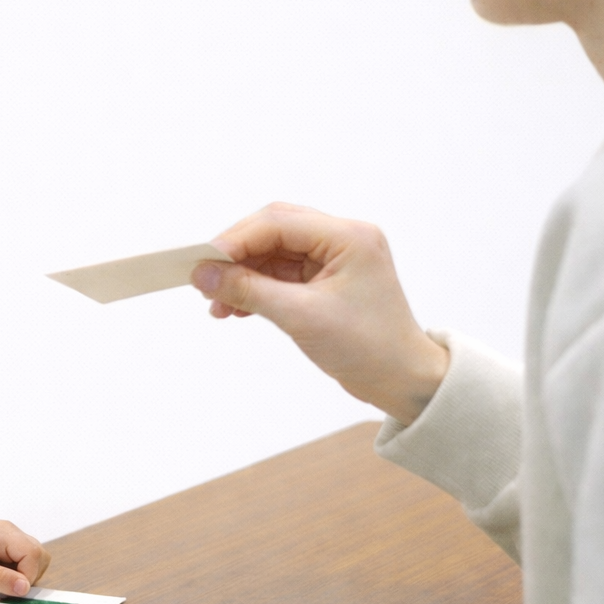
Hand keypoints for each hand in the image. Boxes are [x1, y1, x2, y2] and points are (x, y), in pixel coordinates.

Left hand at [0, 520, 49, 594]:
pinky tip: (1, 576)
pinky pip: (26, 561)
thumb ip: (0, 579)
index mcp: (2, 533)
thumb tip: (25, 588)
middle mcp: (11, 531)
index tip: (12, 590)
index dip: (28, 576)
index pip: (33, 553)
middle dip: (29, 576)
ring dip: (25, 576)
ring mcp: (12, 537)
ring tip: (0, 580)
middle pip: (39, 555)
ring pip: (36, 559)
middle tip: (6, 586)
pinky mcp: (10, 546)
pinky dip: (19, 573)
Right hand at [189, 202, 448, 424]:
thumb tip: (203, 274)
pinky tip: (234, 307)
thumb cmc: (368, 348)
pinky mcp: (325, 279)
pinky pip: (279, 273)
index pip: (277, 222)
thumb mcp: (301, 317)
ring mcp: (334, 258)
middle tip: (204, 278)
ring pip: (272, 252)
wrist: (402, 381)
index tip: (201, 263)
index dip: (234, 240)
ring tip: (216, 303)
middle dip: (235, 255)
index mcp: (348, 236)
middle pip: (272, 230)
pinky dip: (255, 287)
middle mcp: (342, 239)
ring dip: (242, 274)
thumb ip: (249, 290)